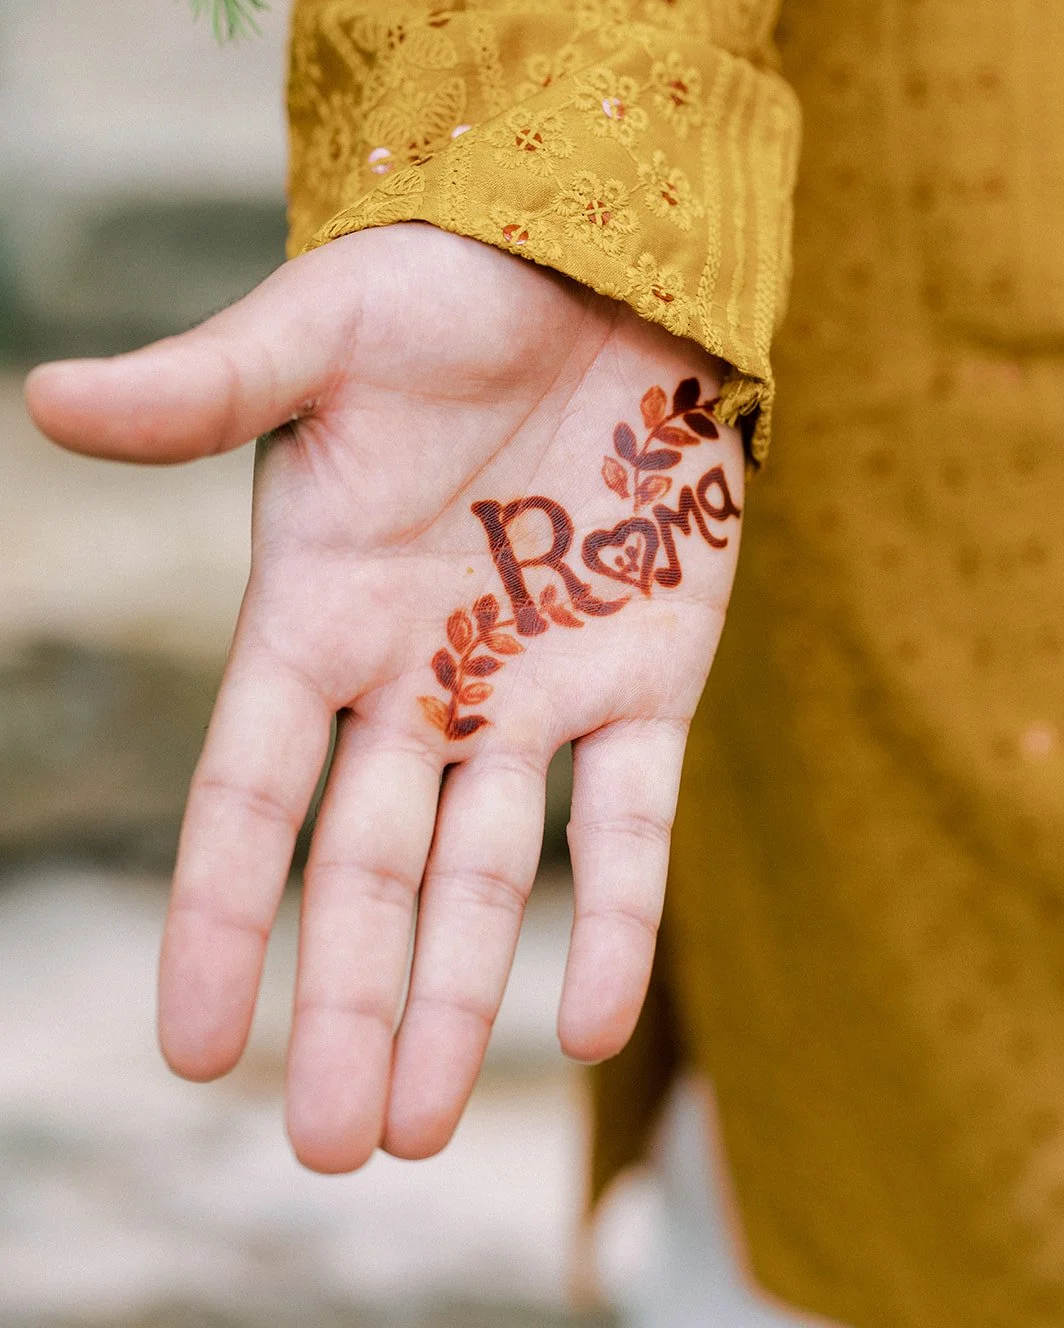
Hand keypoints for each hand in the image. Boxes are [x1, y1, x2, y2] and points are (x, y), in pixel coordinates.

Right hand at [25, 224, 743, 1172]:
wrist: (598, 267)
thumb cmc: (444, 292)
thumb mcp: (319, 337)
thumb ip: (203, 393)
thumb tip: (46, 397)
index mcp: (318, 613)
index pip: (252, 794)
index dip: (224, 918)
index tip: (198, 1048)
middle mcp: (418, 679)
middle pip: (367, 870)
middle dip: (349, 1004)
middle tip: (330, 1152)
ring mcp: (535, 690)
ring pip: (485, 873)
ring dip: (458, 999)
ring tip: (422, 1133)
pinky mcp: (647, 678)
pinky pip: (627, 820)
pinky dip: (614, 917)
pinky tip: (590, 1024)